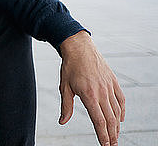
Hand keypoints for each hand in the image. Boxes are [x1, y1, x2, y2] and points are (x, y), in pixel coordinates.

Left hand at [59, 31, 125, 145]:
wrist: (79, 47)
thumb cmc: (70, 67)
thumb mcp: (64, 87)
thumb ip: (65, 106)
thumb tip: (62, 121)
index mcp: (89, 95)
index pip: (99, 120)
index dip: (102, 135)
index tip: (105, 145)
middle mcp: (102, 92)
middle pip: (110, 119)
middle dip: (111, 135)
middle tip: (111, 145)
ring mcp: (109, 87)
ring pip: (117, 111)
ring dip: (117, 126)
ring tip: (115, 136)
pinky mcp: (113, 81)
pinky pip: (120, 99)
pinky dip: (122, 111)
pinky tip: (120, 119)